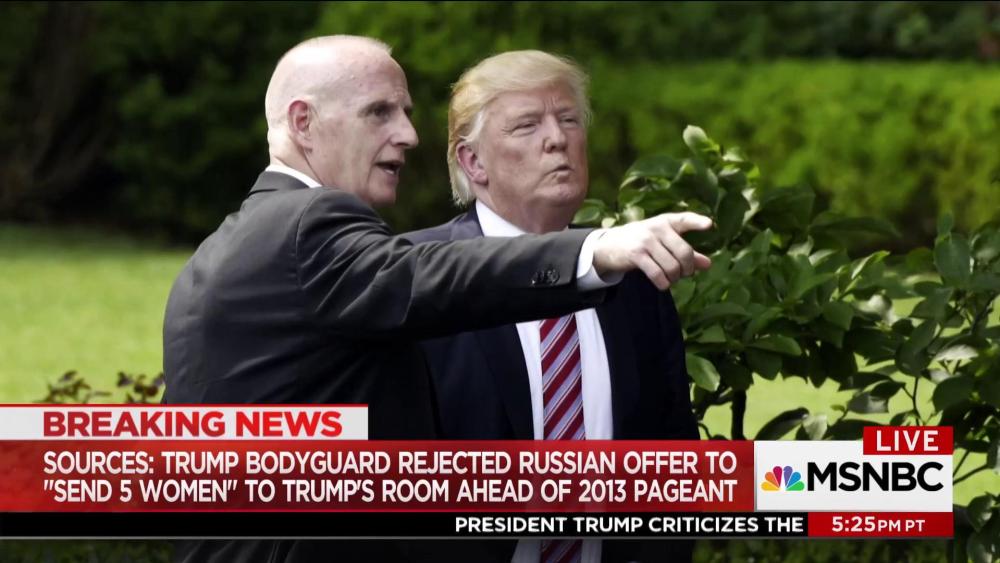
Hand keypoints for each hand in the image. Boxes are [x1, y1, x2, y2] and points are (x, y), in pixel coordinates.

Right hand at [592, 212, 712, 289]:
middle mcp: (657, 228)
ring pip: (672, 266)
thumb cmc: (641, 242)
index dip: (697, 222)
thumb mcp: (663, 242)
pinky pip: (657, 273)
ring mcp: (646, 241)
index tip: (709, 225)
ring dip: (675, 278)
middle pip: (684, 252)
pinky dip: (664, 283)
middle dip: (688, 268)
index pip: (684, 219)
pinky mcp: (636, 255)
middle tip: (684, 274)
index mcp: (666, 222)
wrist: (609, 245)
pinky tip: (663, 283)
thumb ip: (685, 252)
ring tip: (671, 278)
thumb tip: (708, 264)